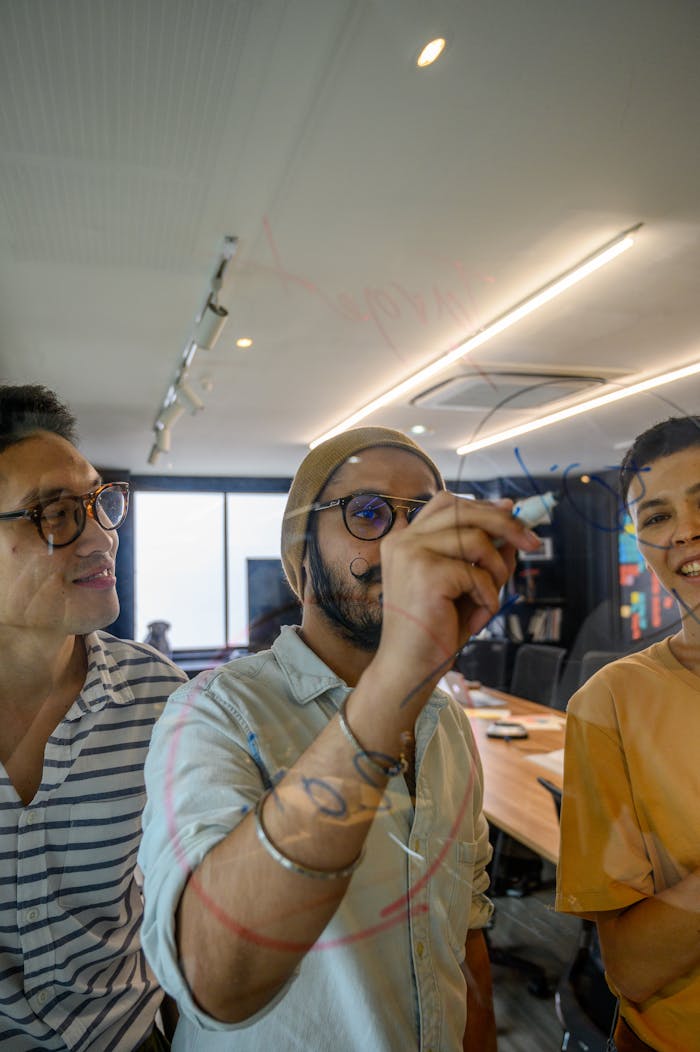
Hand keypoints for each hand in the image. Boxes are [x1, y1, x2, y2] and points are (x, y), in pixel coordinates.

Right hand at [372, 492, 541, 707]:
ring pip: (476, 539)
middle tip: (533, 543)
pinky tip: (477, 617)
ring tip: (489, 599)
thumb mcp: (464, 585)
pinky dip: (488, 597)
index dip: (482, 504)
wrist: (410, 667)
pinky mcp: (426, 573)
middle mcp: (403, 540)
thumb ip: (482, 556)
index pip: (447, 503)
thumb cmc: (435, 628)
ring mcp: (411, 553)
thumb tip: (512, 530)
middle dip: (505, 524)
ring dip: (496, 571)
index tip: (510, 510)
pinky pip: (477, 573)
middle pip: (464, 511)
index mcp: (405, 540)